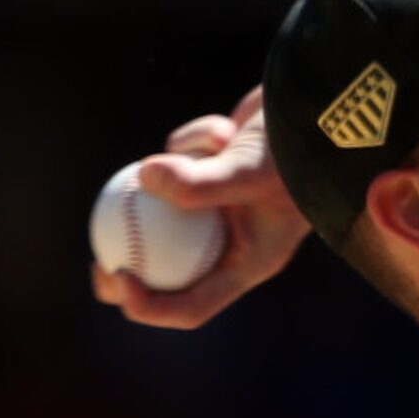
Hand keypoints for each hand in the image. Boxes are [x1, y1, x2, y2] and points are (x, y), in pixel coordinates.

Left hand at [91, 87, 311, 329]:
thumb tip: (144, 178)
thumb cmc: (297, 152)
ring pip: (168, 205)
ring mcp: (219, 209)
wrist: (320, 112)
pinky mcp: (211, 174)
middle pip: (168, 274)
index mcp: (244, 264)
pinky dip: (192, 141)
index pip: (191, 305)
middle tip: (98, 260)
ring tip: (215, 147)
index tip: (118, 275)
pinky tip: (225, 129)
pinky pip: (178, 162)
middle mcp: (231, 243)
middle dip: (129, 271)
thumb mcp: (251, 171)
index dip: (149, 305)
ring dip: (178, 172)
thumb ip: (200, 182)